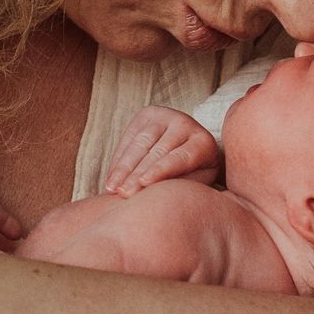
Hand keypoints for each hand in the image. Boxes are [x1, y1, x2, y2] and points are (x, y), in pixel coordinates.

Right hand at [102, 106, 220, 196]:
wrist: (188, 147)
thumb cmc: (192, 176)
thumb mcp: (194, 184)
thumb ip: (178, 187)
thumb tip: (157, 198)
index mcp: (203, 143)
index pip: (180, 157)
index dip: (160, 170)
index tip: (143, 184)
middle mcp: (186, 124)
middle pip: (157, 151)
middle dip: (137, 173)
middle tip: (122, 193)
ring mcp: (165, 115)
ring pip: (140, 143)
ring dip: (123, 168)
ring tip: (111, 188)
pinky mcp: (147, 114)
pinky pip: (128, 137)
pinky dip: (118, 159)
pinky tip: (111, 177)